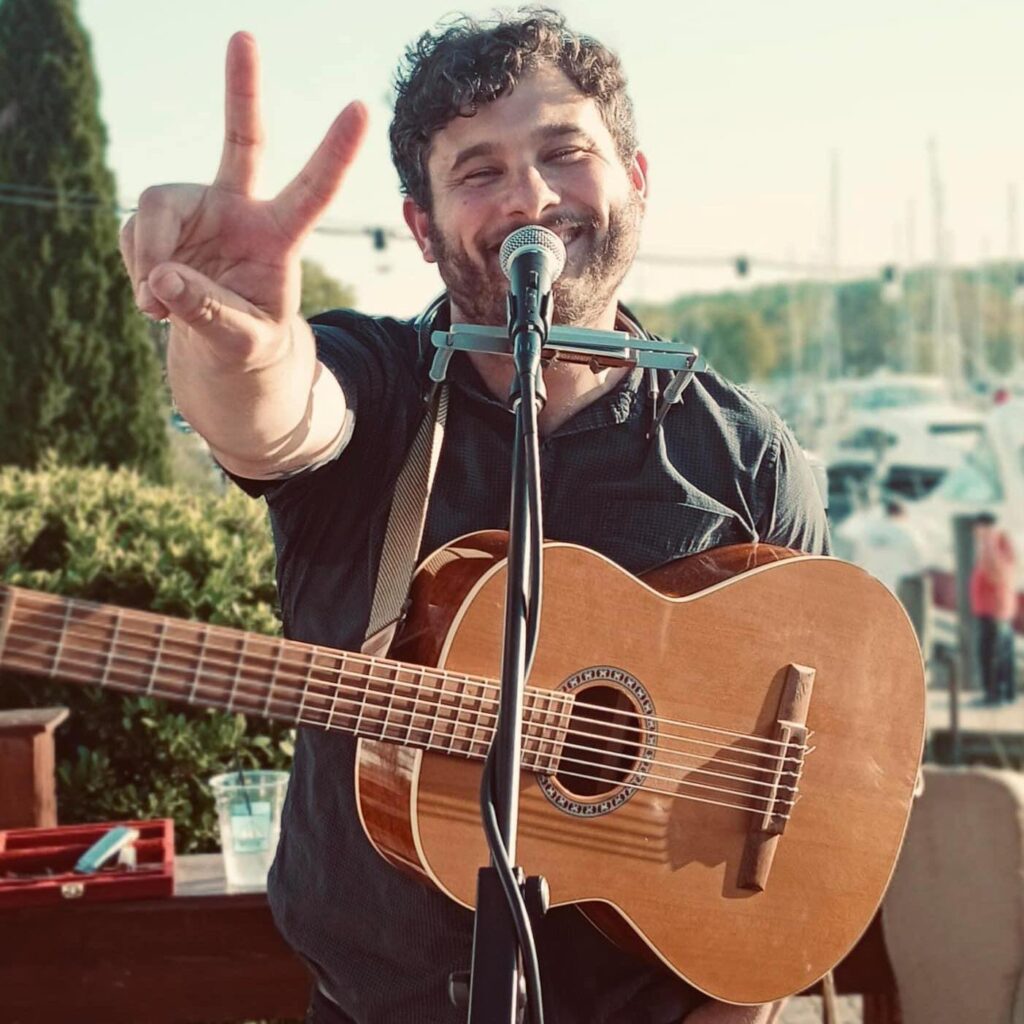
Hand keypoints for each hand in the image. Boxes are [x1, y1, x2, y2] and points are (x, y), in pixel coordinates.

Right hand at [118, 32, 366, 368]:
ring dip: (149, 259)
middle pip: (243, 141)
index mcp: (279, 235)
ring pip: (154, 208)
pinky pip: (133, 237)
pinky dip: (137, 272)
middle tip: (246, 37)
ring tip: (158, 306)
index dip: (335, 153)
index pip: (313, 191)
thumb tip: (163, 278)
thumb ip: (211, 317)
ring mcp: (197, 209)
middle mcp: (240, 209)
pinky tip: (154, 299)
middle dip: (243, 90)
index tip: (360, 108)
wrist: (216, 341)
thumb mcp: (243, 343)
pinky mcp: (159, 220)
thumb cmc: (247, 340)